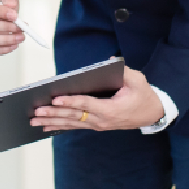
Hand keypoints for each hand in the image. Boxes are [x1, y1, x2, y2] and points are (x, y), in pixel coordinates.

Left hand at [31, 67, 164, 131]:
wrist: (153, 115)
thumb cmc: (144, 96)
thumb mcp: (138, 81)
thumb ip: (125, 72)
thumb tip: (111, 61)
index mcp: (111, 109)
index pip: (86, 104)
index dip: (70, 101)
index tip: (55, 99)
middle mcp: (102, 120)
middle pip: (74, 116)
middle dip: (53, 113)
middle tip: (36, 111)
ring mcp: (98, 125)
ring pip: (71, 123)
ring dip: (52, 122)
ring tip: (35, 121)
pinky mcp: (96, 126)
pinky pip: (75, 127)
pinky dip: (60, 126)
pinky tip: (46, 127)